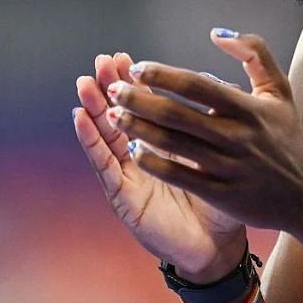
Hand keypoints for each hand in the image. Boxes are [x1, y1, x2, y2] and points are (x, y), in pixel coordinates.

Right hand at [74, 51, 244, 279]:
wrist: (219, 246)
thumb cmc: (222, 201)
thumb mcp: (217, 155)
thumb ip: (211, 123)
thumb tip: (212, 83)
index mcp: (163, 145)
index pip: (143, 106)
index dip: (132, 82)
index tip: (124, 57)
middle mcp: (140, 157)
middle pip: (119, 115)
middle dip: (109, 87)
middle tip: (102, 61)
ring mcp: (128, 176)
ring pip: (106, 136)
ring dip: (94, 108)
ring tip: (85, 83)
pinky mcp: (122, 196)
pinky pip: (104, 165)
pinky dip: (91, 140)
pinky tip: (80, 118)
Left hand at [108, 31, 302, 231]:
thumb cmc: (286, 138)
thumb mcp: (280, 90)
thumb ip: (255, 53)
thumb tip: (217, 33)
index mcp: (248, 108)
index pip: (197, 85)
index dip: (163, 75)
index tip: (136, 68)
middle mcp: (236, 136)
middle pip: (177, 114)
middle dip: (139, 100)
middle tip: (113, 90)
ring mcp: (227, 166)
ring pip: (172, 144)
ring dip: (137, 128)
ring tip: (111, 116)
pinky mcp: (220, 193)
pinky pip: (178, 175)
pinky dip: (152, 161)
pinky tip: (132, 148)